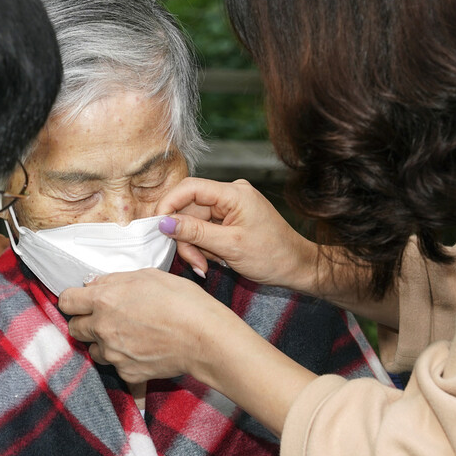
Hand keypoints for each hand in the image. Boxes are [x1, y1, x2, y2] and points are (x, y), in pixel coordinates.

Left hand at [58, 268, 241, 383]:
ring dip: (103, 342)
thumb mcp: (148, 276)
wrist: (206, 338)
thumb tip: (94, 283)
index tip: (81, 301)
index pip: (66, 302)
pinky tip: (143, 348)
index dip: (73, 300)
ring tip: (128, 334)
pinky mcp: (127, 372)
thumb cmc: (183, 301)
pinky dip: (124, 358)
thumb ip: (115, 279)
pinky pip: (116, 365)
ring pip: (93, 350)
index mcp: (104, 300)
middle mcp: (103, 329)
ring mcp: (114, 354)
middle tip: (107, 317)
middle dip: (86, 322)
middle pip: (75, 328)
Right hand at [156, 178, 317, 292]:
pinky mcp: (230, 219)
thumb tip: (163, 222)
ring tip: (205, 267)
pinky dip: (203, 247)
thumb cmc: (272, 256)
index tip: (158, 227)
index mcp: (234, 193)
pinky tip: (212, 261)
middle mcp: (231, 194)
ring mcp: (230, 207)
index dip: (169, 205)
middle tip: (193, 262)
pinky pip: (205, 229)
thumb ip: (194, 232)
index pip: (190, 187)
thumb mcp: (229, 246)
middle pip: (189, 209)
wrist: (297, 268)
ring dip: (194, 247)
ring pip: (194, 222)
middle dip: (186, 237)